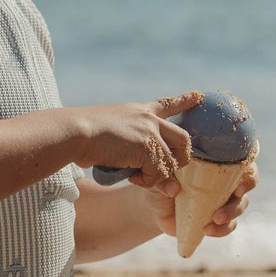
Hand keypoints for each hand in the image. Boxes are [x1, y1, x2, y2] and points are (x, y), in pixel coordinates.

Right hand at [69, 92, 202, 191]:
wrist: (77, 132)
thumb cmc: (87, 136)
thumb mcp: (116, 136)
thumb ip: (138, 155)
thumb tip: (163, 181)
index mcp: (141, 111)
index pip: (168, 104)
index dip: (184, 101)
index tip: (198, 95)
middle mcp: (150, 119)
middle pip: (184, 138)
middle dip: (181, 158)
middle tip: (166, 168)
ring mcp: (150, 131)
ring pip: (172, 160)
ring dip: (157, 175)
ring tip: (137, 175)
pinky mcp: (147, 146)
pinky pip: (158, 172)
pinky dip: (146, 181)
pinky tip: (131, 176)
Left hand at [144, 161, 258, 238]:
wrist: (155, 204)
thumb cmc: (161, 180)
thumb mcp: (160, 175)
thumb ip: (164, 178)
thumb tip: (173, 189)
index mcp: (217, 162)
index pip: (244, 164)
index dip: (249, 176)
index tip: (240, 187)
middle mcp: (225, 179)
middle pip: (245, 188)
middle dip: (237, 203)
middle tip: (220, 213)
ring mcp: (224, 199)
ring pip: (240, 207)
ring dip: (230, 216)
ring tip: (213, 222)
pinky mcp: (218, 218)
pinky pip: (229, 225)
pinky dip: (221, 230)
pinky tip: (207, 230)